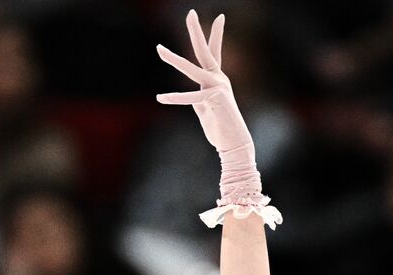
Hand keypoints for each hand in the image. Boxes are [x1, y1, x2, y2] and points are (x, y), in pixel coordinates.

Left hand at [156, 10, 251, 157]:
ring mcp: (217, 87)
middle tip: (190, 12)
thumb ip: (197, 98)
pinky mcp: (213, 99)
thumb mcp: (205, 109)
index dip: (215, 34)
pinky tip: (161, 97)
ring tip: (159, 49)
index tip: (219, 16)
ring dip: (173, 59)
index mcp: (217, 79)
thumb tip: (191, 96)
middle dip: (196, 30)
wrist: (233, 144)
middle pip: (205, 50)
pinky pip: (189, 98)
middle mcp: (218, 79)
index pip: (214, 52)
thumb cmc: (220, 128)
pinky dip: (174, 98)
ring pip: (191, 69)